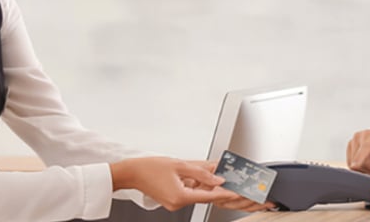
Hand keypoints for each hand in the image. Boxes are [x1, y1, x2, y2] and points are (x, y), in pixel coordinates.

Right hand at [110, 157, 237, 210]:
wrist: (131, 173)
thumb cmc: (149, 168)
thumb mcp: (180, 165)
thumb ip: (201, 172)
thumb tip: (217, 177)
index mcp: (180, 196)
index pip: (209, 196)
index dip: (225, 193)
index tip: (237, 192)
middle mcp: (177, 203)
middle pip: (203, 195)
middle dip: (215, 185)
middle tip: (228, 176)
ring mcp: (174, 204)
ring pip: (196, 193)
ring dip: (204, 184)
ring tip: (213, 171)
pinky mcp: (171, 200)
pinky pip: (188, 193)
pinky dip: (195, 185)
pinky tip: (198, 175)